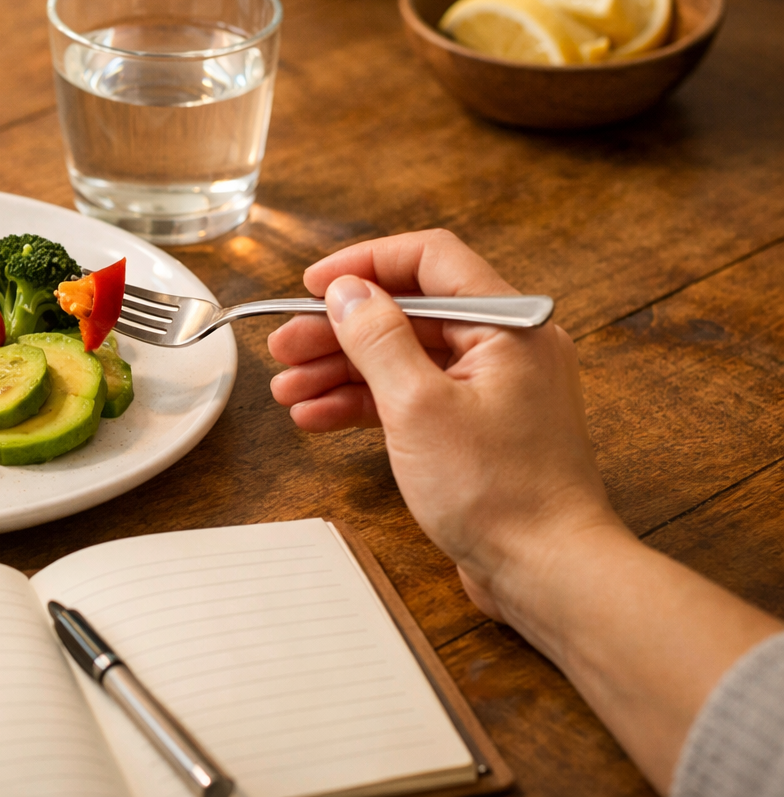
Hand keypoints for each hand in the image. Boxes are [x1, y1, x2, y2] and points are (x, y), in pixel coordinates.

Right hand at [269, 230, 782, 791]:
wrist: (548, 572)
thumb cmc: (500, 492)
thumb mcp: (418, 406)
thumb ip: (377, 339)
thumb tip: (346, 291)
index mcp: (507, 325)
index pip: (429, 259)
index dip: (365, 265)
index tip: (313, 287)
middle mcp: (504, 347)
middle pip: (407, 313)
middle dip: (339, 329)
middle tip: (283, 347)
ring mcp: (490, 391)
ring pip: (402, 358)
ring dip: (341, 369)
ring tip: (287, 389)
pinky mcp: (475, 429)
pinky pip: (411, 398)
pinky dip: (364, 404)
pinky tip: (317, 418)